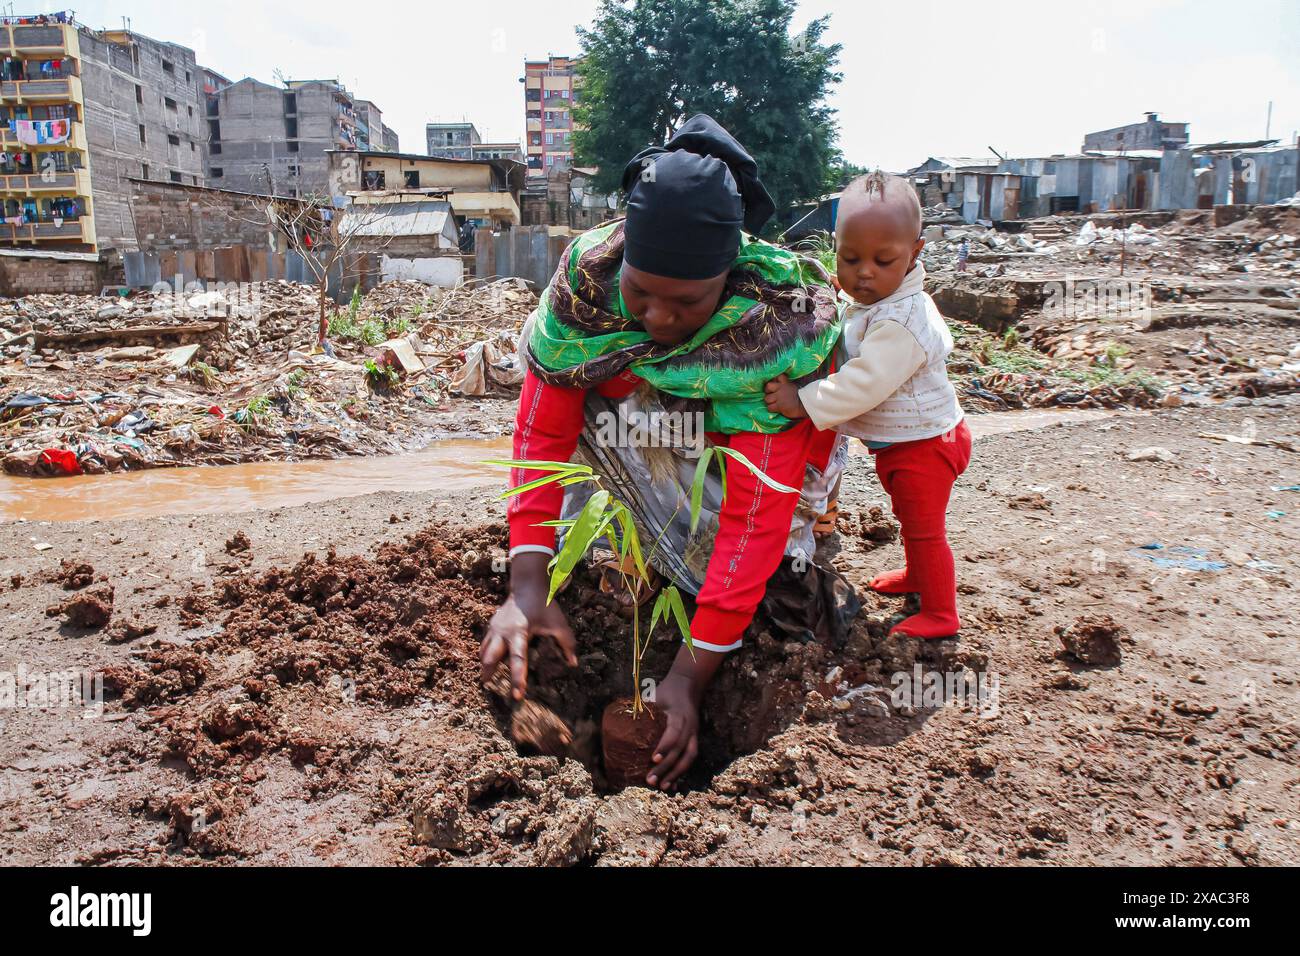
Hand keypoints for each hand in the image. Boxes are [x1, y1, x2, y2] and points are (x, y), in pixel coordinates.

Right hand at [480, 585, 577, 701]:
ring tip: (488, 681)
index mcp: (519, 632)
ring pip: (484, 652)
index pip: (517, 659)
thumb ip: (567, 643)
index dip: (517, 678)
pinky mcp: (491, 626)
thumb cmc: (543, 604)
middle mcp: (502, 632)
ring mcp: (494, 628)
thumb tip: (573, 664)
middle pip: (490, 658)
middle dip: (490, 674)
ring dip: (485, 667)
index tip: (517, 695)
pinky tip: (489, 665)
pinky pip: (485, 645)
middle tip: (491, 689)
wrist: (527, 585)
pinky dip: (485, 656)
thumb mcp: (558, 622)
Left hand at [646, 672, 699, 789]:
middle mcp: (690, 726)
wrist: (687, 685)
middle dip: (666, 767)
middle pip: (680, 750)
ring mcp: (694, 733)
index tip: (654, 759)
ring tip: (663, 787)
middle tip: (651, 780)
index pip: (674, 733)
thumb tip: (618, 723)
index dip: (665, 747)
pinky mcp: (694, 739)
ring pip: (689, 757)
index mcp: (679, 714)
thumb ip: (642, 710)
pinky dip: (682, 772)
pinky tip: (673, 784)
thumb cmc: (666, 691)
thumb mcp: (654, 696)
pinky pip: (690, 757)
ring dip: (676, 774)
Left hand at [763, 373, 806, 418]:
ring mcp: (780, 397)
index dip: (774, 380)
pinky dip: (771, 409)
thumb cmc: (799, 398)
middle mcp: (782, 389)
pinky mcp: (779, 406)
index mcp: (786, 383)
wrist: (805, 406)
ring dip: (769, 402)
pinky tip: (776, 409)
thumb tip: (776, 380)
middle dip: (767, 391)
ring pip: (767, 398)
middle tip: (771, 395)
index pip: (778, 376)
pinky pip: (770, 407)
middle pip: (768, 386)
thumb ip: (784, 384)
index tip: (775, 385)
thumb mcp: (792, 387)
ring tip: (774, 403)